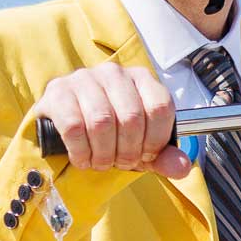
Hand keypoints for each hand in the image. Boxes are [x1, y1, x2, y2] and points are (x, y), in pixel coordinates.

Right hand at [31, 64, 185, 176]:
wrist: (66, 124)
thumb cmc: (109, 133)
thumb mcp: (140, 146)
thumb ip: (163, 157)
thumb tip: (182, 167)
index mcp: (141, 79)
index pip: (160, 108)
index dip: (155, 140)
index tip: (145, 155)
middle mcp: (114, 73)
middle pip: (131, 118)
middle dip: (127, 152)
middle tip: (120, 162)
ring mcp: (84, 79)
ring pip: (102, 122)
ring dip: (103, 154)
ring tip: (100, 161)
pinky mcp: (59, 92)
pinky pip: (74, 127)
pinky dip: (80, 151)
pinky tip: (82, 157)